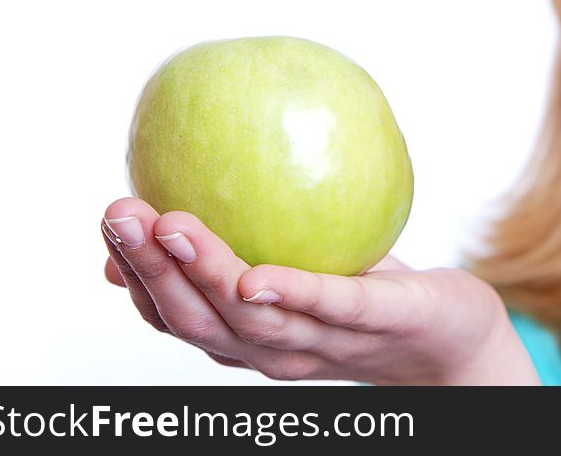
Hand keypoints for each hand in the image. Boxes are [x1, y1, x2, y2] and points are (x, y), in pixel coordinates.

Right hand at [101, 197, 539, 384]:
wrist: (452, 340)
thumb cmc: (367, 296)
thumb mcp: (302, 267)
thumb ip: (243, 245)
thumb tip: (175, 209)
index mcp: (253, 335)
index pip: (178, 315)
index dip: (135, 276)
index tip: (108, 222)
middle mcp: (278, 350)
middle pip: (199, 322)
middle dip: (150, 271)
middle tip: (118, 214)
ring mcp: (326, 343)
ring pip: (253, 322)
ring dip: (205, 274)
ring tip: (170, 225)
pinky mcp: (377, 323)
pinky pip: (331, 310)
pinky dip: (291, 295)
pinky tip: (256, 277)